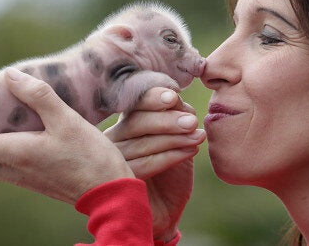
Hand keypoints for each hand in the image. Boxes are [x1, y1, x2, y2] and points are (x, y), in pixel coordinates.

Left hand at [0, 67, 133, 204]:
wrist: (109, 192)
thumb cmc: (90, 157)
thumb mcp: (68, 120)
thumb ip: (39, 96)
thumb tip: (9, 76)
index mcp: (14, 153)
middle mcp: (12, 169)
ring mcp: (22, 178)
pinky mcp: (34, 180)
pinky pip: (1, 166)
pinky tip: (11, 135)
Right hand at [105, 87, 204, 241]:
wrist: (166, 210)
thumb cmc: (171, 171)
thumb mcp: (177, 139)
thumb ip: (175, 117)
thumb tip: (178, 99)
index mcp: (125, 124)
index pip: (133, 105)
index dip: (152, 98)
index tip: (174, 97)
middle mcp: (112, 141)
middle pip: (135, 123)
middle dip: (166, 120)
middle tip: (192, 121)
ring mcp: (111, 163)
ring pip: (141, 144)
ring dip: (173, 138)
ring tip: (197, 136)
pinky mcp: (119, 184)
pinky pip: (144, 166)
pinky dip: (170, 156)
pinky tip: (191, 151)